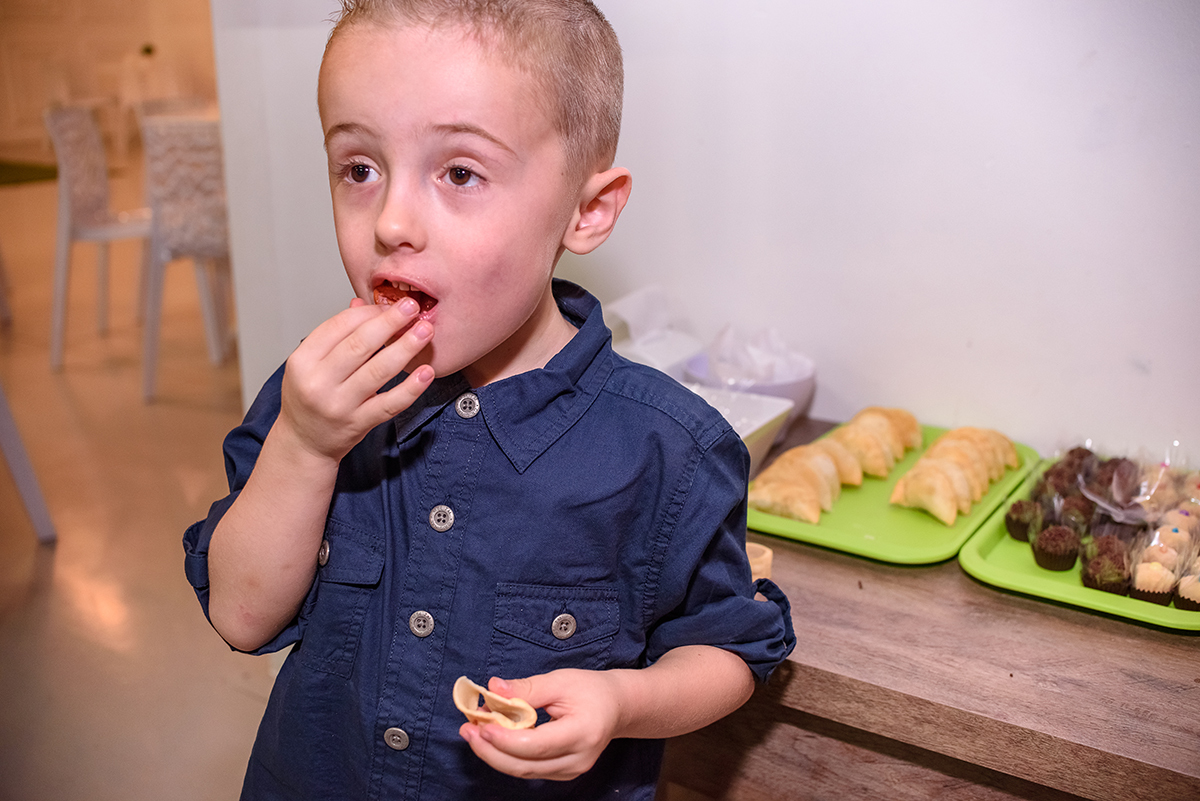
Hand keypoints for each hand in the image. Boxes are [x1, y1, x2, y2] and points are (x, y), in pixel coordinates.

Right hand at [277, 296, 433, 463]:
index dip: (368, 312)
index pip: (339, 326)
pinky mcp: (359, 423)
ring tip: (424, 331)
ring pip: (378, 371)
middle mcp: (319, 382)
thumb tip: (362, 304)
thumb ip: (335, 334)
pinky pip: (390, 403)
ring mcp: (339, 405)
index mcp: (303, 360)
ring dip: (405, 348)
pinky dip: (410, 387)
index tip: (390, 305)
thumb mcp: (310, 362)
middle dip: (390, 322)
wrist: (303, 442)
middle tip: (412, 307)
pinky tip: (426, 372)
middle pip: (360, 345)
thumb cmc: (308, 397)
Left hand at [458, 670, 623, 780]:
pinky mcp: (562, 773)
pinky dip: (507, 756)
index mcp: (582, 733)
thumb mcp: (561, 680)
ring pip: (523, 771)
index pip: (536, 745)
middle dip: (490, 750)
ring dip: (494, 754)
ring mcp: (571, 770)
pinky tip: (492, 739)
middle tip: (468, 729)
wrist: (617, 706)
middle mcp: (578, 759)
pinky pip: (528, 769)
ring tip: (473, 732)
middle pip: (525, 765)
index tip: (482, 724)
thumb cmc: (591, 689)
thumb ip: (527, 689)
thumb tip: (493, 690)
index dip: (505, 738)